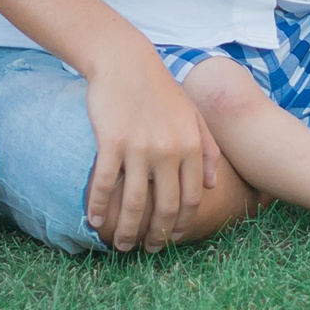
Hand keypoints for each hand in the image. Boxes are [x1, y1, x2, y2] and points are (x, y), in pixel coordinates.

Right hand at [82, 46, 221, 251]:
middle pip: (165, 206)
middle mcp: (168, 150)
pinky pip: (105, 184)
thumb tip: (213, 185)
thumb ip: (208, 148)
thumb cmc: (159, 87)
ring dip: (128, 230)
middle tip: (149, 249)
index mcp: (190, 145)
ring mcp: (139, 147)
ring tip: (122, 244)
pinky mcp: (111, 142)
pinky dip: (99, 207)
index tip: (174, 237)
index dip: (183, 223)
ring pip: (134, 202)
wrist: (125, 60)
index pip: (191, 197)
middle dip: (158, 235)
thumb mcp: (192, 113)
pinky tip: (95, 221)